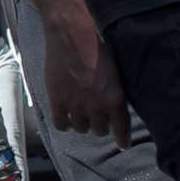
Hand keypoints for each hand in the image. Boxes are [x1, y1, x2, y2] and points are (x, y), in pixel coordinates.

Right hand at [44, 12, 129, 147]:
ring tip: (79, 113)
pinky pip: (61, 125)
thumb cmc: (96, 47)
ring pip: (81, 129)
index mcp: (115, 98)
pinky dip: (64, 123)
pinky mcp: (57, 101)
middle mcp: (97, 106)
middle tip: (96, 116)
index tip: (122, 144)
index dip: (122, 138)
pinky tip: (65, 115)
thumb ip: (114, 92)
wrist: (71, 36)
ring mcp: (76, 105)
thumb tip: (113, 106)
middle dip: (100, 124)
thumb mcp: (115, 71)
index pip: (121, 129)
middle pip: (100, 130)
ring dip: (82, 123)